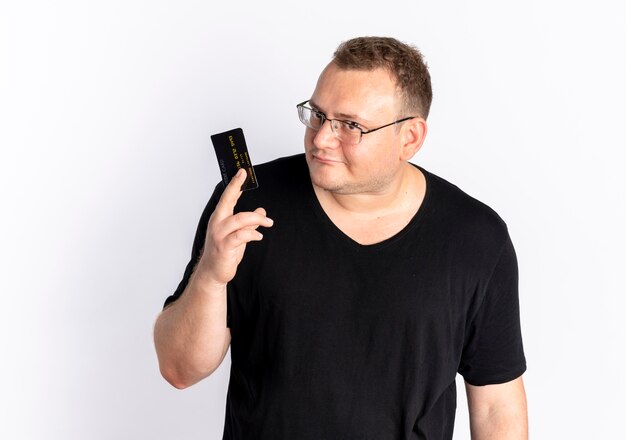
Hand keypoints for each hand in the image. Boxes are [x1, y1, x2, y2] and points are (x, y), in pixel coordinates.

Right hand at [197, 169, 272, 286]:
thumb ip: (249, 223)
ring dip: (257, 218)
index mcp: (219, 218)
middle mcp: (217, 224)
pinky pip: (241, 235)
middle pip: (227, 201)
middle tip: (246, 177)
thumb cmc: (224, 252)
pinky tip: (259, 235)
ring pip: (239, 219)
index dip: (234, 184)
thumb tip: (261, 210)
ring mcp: (219, 235)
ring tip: (268, 222)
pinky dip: (253, 233)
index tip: (242, 172)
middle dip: (236, 187)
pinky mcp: (224, 247)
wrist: (213, 273)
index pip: (227, 197)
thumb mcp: (239, 235)